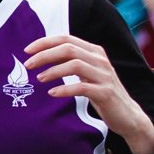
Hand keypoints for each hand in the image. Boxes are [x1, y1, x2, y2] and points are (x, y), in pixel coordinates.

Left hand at [26, 35, 153, 153]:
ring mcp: (104, 76)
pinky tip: (52, 93)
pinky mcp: (106, 93)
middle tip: (28, 65)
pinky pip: (82, 87)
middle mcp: (100, 60)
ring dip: (53, 71)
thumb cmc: (100, 91)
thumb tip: (41, 56)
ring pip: (75, 65)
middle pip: (69, 49)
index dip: (45, 42)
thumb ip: (70, 62)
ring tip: (39, 78)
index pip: (66, 39)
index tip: (27, 50)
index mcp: (94, 51)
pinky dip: (65, 89)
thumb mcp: (87, 73)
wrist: (126, 114)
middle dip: (45, 55)